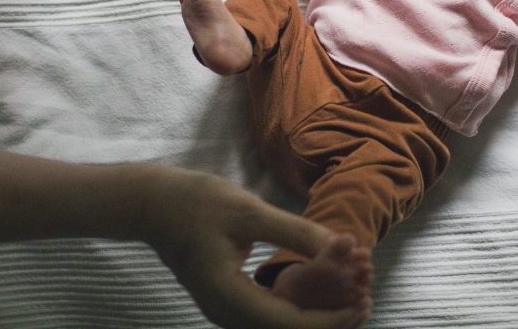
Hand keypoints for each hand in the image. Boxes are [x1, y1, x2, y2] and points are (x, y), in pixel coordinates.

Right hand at [139, 167, 369, 328]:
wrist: (151, 203)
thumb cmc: (196, 202)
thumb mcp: (249, 211)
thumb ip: (295, 232)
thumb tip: (342, 245)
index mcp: (229, 299)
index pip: (292, 324)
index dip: (333, 318)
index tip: (364, 299)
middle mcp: (227, 315)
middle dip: (331, 317)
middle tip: (366, 294)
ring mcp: (225, 310)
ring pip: (281, 324)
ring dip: (317, 310)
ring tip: (351, 288)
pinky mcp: (228, 299)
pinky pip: (270, 311)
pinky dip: (298, 301)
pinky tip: (320, 282)